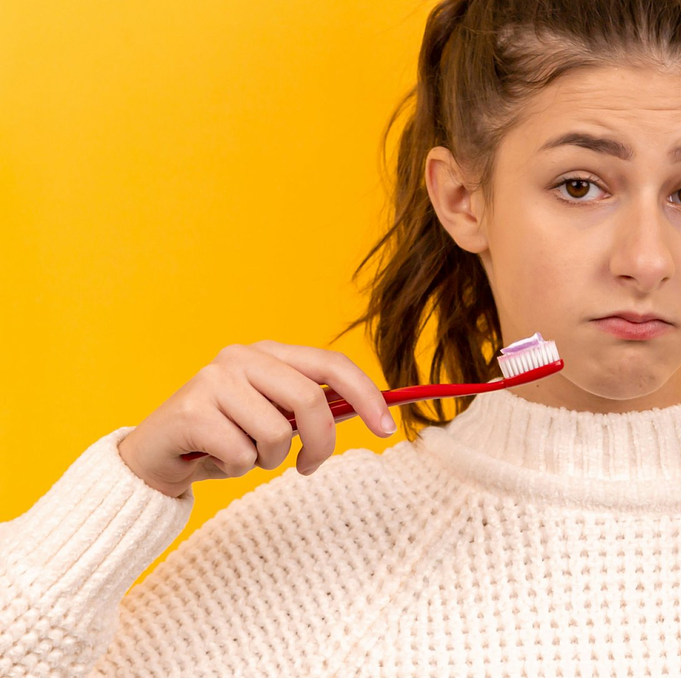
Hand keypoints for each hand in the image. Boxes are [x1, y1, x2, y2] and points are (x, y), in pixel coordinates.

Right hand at [117, 340, 397, 497]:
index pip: (332, 363)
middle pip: (311, 400)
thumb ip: (311, 409)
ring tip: (242, 454)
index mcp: (269, 352)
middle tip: (308, 466)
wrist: (153, 459)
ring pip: (277, 433)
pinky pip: (243, 455)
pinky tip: (213, 457)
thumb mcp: (273, 418)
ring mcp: (214, 380)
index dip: (367, 394)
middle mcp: (242, 357)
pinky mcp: (192, 411)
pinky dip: (237, 468)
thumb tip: (370, 411)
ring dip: (268, 459)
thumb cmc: (222, 439)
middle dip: (321, 443)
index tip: (388, 428)